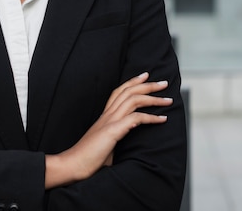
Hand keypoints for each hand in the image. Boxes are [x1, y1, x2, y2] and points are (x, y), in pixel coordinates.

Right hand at [45, 72, 171, 188]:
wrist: (73, 165)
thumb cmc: (88, 158)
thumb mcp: (106, 143)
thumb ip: (116, 137)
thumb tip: (128, 142)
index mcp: (105, 116)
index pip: (119, 92)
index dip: (133, 82)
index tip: (145, 76)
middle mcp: (107, 115)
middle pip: (129, 91)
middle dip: (148, 85)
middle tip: (163, 83)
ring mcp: (110, 121)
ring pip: (133, 100)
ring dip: (153, 98)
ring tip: (167, 99)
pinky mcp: (112, 131)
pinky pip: (136, 119)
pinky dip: (151, 117)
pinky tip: (162, 119)